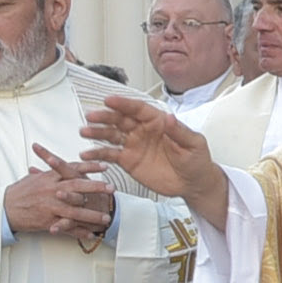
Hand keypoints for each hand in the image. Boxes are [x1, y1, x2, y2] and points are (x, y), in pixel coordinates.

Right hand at [5, 147, 114, 245]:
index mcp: (50, 178)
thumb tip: (62, 165)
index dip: (90, 166)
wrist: (4, 209)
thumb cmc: (20, 192)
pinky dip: (79, 232)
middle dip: (96, 188)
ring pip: (75, 211)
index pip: (72, 169)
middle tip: (111, 189)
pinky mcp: (47, 221)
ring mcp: (50, 207)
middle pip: (77, 187)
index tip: (105, 166)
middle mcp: (51, 191)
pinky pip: (66, 228)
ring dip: (92, 215)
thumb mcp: (35, 178)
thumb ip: (51, 173)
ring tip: (106, 218)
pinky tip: (90, 235)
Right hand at [80, 96, 226, 214]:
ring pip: (112, 135)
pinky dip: (98, 153)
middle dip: (105, 117)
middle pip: (121, 119)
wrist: (193, 183)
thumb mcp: (193, 144)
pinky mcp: (128, 160)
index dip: (124, 104)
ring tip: (84, 131)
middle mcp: (143, 130)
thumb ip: (179, 131)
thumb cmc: (197, 160)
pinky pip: (110, 154)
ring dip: (98, 132)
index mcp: (158, 122)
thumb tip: (168, 117)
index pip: (139, 109)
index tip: (109, 99)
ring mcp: (134, 145)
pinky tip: (86, 153)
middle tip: (91, 116)